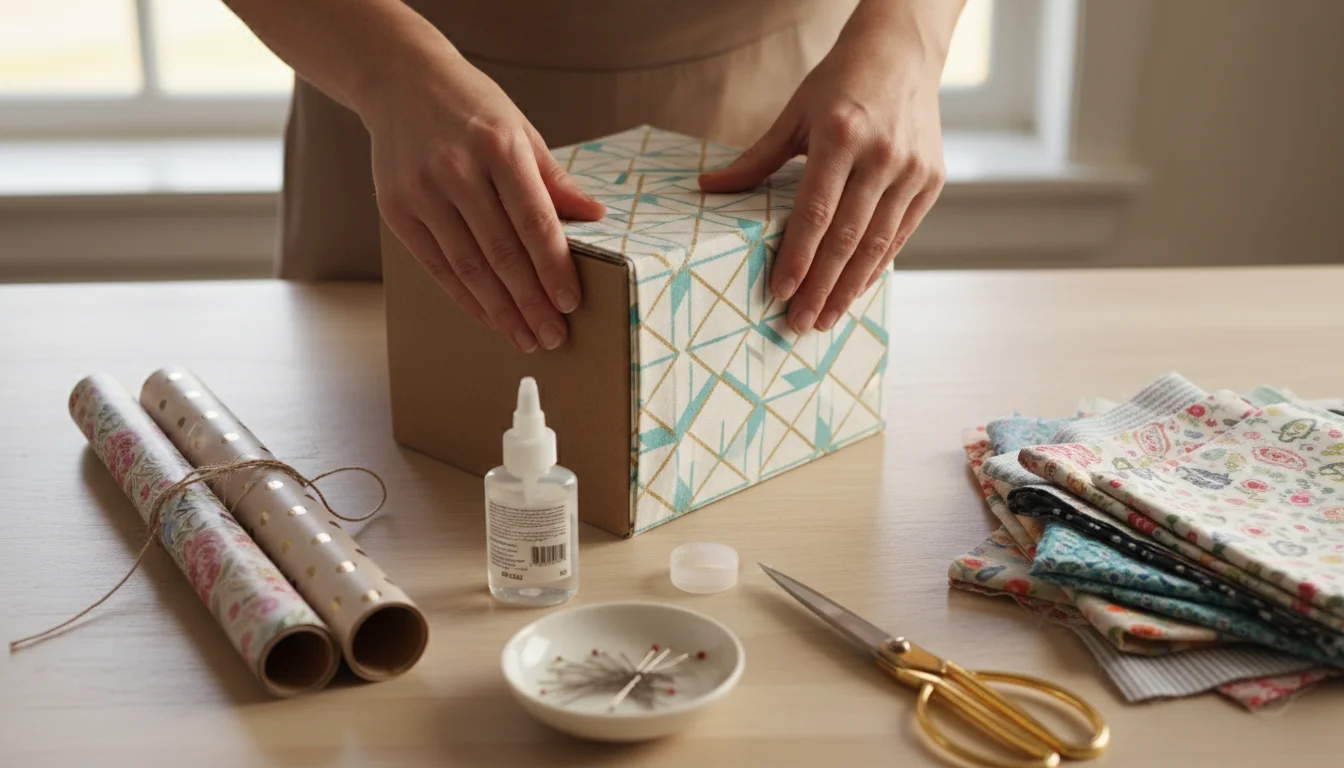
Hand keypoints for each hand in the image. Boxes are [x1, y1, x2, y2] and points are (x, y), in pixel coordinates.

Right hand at [366, 53, 604, 351]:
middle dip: (531, 303)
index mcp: (499, 147)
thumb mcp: (521, 130)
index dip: (553, 268)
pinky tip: (490, 318)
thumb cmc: (472, 107)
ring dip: (501, 311)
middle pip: (501, 253)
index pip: (533, 221)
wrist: (400, 80)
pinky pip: (437, 266)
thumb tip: (596, 216)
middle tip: (554, 337)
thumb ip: (554, 180)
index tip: (570, 303)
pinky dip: (466, 298)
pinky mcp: (396, 210)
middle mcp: (457, 170)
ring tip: (526, 338)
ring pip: (468, 267)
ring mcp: (421, 192)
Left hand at [698, 27, 946, 333]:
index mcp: (841, 135)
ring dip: (849, 288)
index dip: (798, 257)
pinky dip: (875, 267)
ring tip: (824, 319)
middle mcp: (881, 155)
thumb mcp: (794, 114)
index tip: (780, 292)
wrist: (902, 53)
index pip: (815, 211)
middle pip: (846, 237)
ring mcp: (911, 171)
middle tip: (799, 323)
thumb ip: (756, 159)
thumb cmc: (840, 84)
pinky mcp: (931, 181)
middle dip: (821, 287)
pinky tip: (854, 291)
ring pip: (876, 244)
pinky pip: (899, 235)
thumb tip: (707, 188)